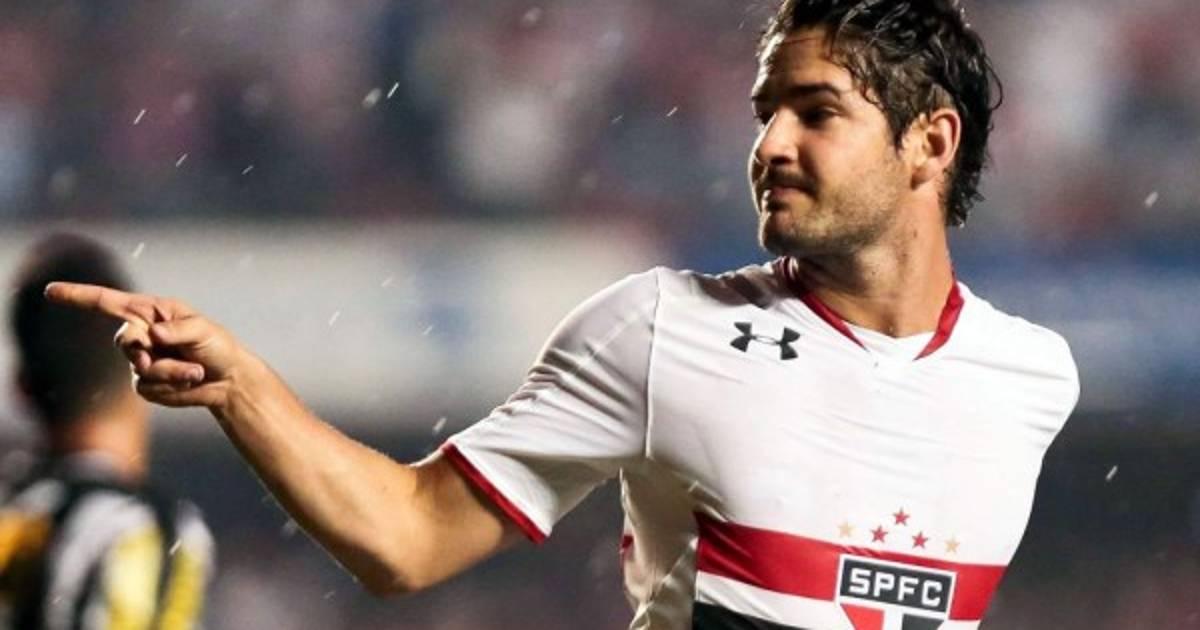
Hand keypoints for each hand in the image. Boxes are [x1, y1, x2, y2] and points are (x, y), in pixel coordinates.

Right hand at [44, 283, 249, 409]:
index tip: (49, 291)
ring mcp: (139, 361)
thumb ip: (178, 329)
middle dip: (149, 352)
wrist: (227, 379)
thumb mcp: (203, 330)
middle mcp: (140, 334)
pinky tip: (190, 381)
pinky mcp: (145, 384)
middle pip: (124, 342)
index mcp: (150, 312)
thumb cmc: (216, 345)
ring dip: (173, 372)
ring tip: (196, 370)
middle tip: (181, 357)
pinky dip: (173, 385)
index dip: (78, 296)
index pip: (106, 302)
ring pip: (141, 370)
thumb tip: (152, 334)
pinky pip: (149, 388)